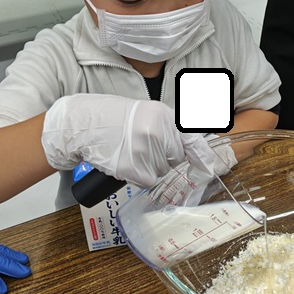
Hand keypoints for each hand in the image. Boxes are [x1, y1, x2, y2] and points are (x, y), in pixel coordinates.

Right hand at [42, 94, 222, 188]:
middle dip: (165, 157)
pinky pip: (147, 180)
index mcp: (162, 116)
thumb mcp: (146, 113)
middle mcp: (156, 132)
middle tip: (145, 146)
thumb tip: (193, 148)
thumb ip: (169, 128)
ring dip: (150, 166)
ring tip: (131, 150)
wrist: (83, 124)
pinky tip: (126, 161)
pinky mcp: (132, 168)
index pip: (192, 140)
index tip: (210, 169)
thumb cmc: (113, 118)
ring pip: (161, 171)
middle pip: (175, 158)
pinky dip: (139, 175)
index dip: (203, 157)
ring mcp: (144, 151)